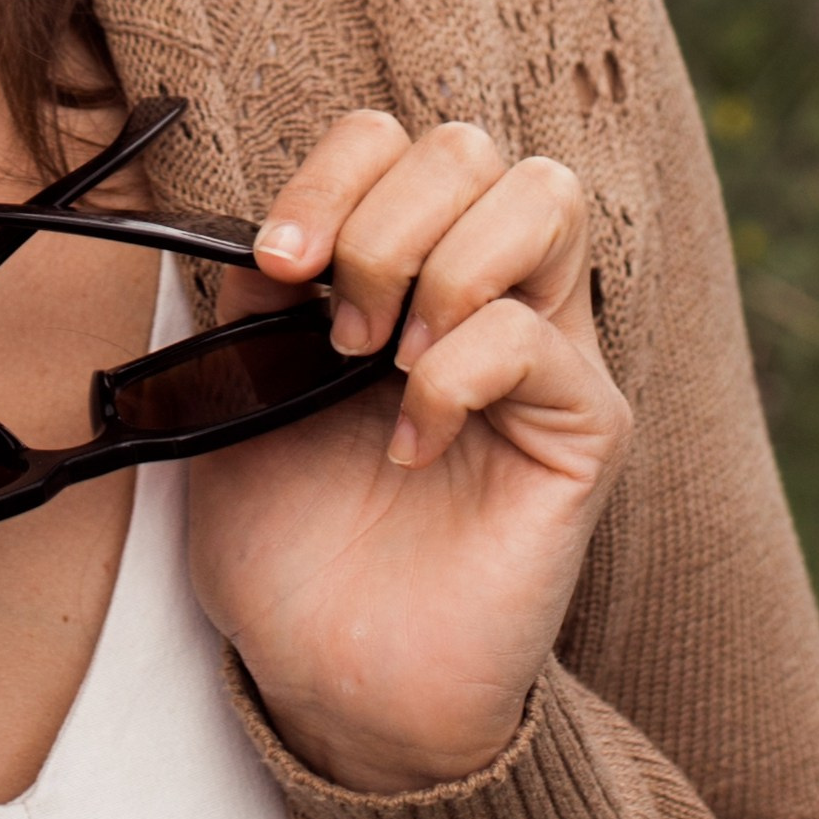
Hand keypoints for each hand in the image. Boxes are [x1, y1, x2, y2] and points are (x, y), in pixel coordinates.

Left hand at [187, 115, 631, 797]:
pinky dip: (454, 375)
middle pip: (474, 145)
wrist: (336, 679)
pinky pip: (536, 337)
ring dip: (436, 267)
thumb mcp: (234, 399)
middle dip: (383, 218)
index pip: (398, 139)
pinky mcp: (584, 426)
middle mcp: (484, 294)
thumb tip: (257, 231)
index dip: (335, 173)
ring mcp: (544, 354)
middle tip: (334, 327)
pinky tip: (409, 445)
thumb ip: (249, 302)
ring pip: (542, 196)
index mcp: (401, 272)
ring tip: (380, 363)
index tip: (277, 262)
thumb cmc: (294, 546)